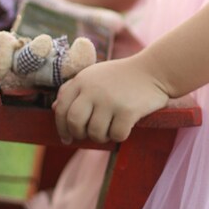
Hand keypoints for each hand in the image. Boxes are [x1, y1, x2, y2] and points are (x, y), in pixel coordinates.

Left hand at [53, 56, 169, 143]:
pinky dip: (119, 136)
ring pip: (95, 132)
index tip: (67, 137)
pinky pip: (117, 135)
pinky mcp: (128, 111)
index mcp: (82, 80)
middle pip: (75, 122)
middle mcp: (93, 89)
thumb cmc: (121, 76)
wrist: (154, 70)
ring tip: (109, 129)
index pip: (61, 108)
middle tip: (88, 135)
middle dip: (79, 134)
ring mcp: (111, 100)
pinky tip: (124, 126)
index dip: (61, 127)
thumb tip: (55, 108)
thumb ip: (73, 89)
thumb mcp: (94, 76)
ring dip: (102, 137)